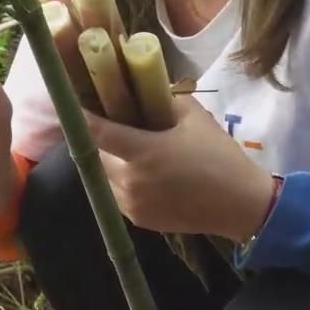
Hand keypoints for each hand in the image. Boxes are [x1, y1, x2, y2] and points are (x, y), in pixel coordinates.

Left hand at [85, 94, 275, 241]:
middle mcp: (129, 181)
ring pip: (104, 176)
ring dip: (109, 161)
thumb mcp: (194, 117)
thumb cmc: (219, 155)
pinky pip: (117, 194)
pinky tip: (141, 172)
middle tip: (110, 124)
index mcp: (142, 152)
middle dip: (99, 139)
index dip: (79, 115)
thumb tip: (142, 88)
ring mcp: (131, 204)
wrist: (240, 204)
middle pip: (96, 154)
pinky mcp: (138, 220)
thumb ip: (163, 100)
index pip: (96, 131)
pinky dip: (121, 181)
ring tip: (127, 149)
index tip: (70, 102)